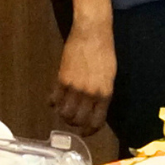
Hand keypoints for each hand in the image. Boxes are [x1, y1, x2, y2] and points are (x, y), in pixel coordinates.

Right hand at [51, 17, 115, 134]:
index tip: (85, 132)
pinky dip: (53, 103)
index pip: (96, 122)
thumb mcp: (110, 75)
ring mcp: (74, 87)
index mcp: (105, 93)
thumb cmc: (104, 52)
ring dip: (63, 115)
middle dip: (74, 124)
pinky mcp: (62, 79)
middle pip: (78, 121)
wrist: (92, 33)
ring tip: (64, 110)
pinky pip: (55, 99)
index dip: (89, 131)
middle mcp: (89, 94)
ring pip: (64, 113)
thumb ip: (102, 93)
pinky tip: (55, 100)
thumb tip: (95, 108)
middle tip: (73, 120)